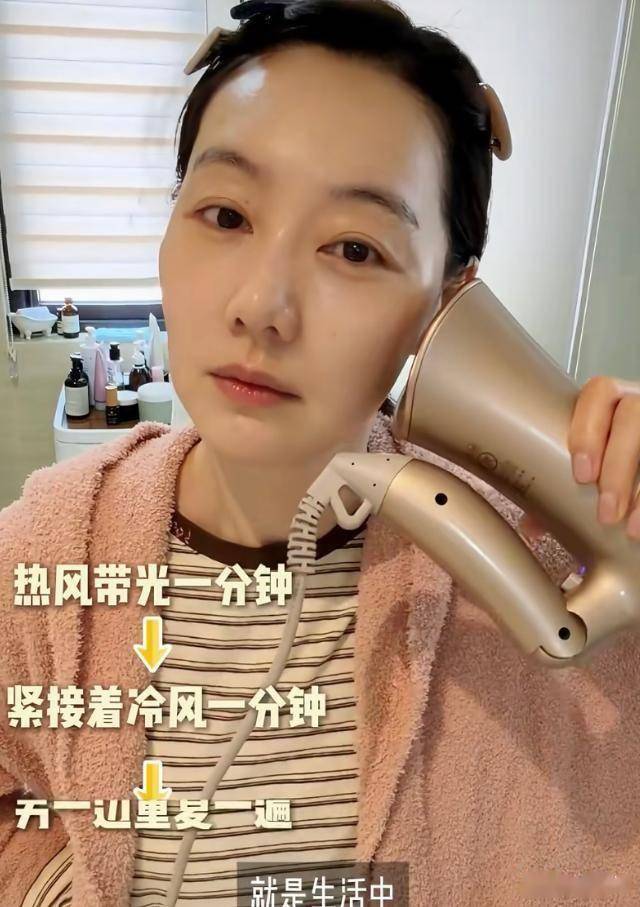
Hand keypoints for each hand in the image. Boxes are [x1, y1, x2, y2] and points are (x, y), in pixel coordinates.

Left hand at [518, 375, 639, 541]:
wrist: (635, 467)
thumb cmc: (608, 462)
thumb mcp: (590, 466)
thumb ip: (561, 488)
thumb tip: (531, 527)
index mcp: (613, 399)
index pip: (600, 391)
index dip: (588, 430)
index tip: (582, 475)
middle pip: (634, 415)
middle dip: (618, 466)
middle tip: (605, 512)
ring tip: (628, 528)